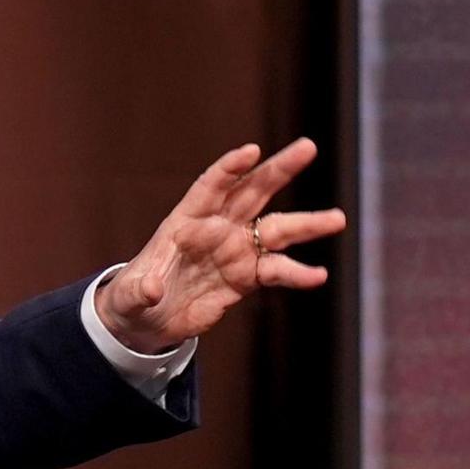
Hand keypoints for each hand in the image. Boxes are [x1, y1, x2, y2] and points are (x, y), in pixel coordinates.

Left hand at [95, 138, 348, 353]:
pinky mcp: (247, 277)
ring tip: (338, 218)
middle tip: (308, 148)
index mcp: (186, 220)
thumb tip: (152, 290)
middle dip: (280, 169)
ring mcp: (236, 250)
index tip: (252, 152)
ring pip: (276, 229)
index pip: (212, 185)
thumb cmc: (135, 297)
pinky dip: (297, 273)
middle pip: (253, 191)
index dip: (230, 168)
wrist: (149, 320)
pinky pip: (277, 270)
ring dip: (307, 223)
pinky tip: (318, 275)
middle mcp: (217, 228)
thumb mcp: (130, 294)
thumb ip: (141, 288)